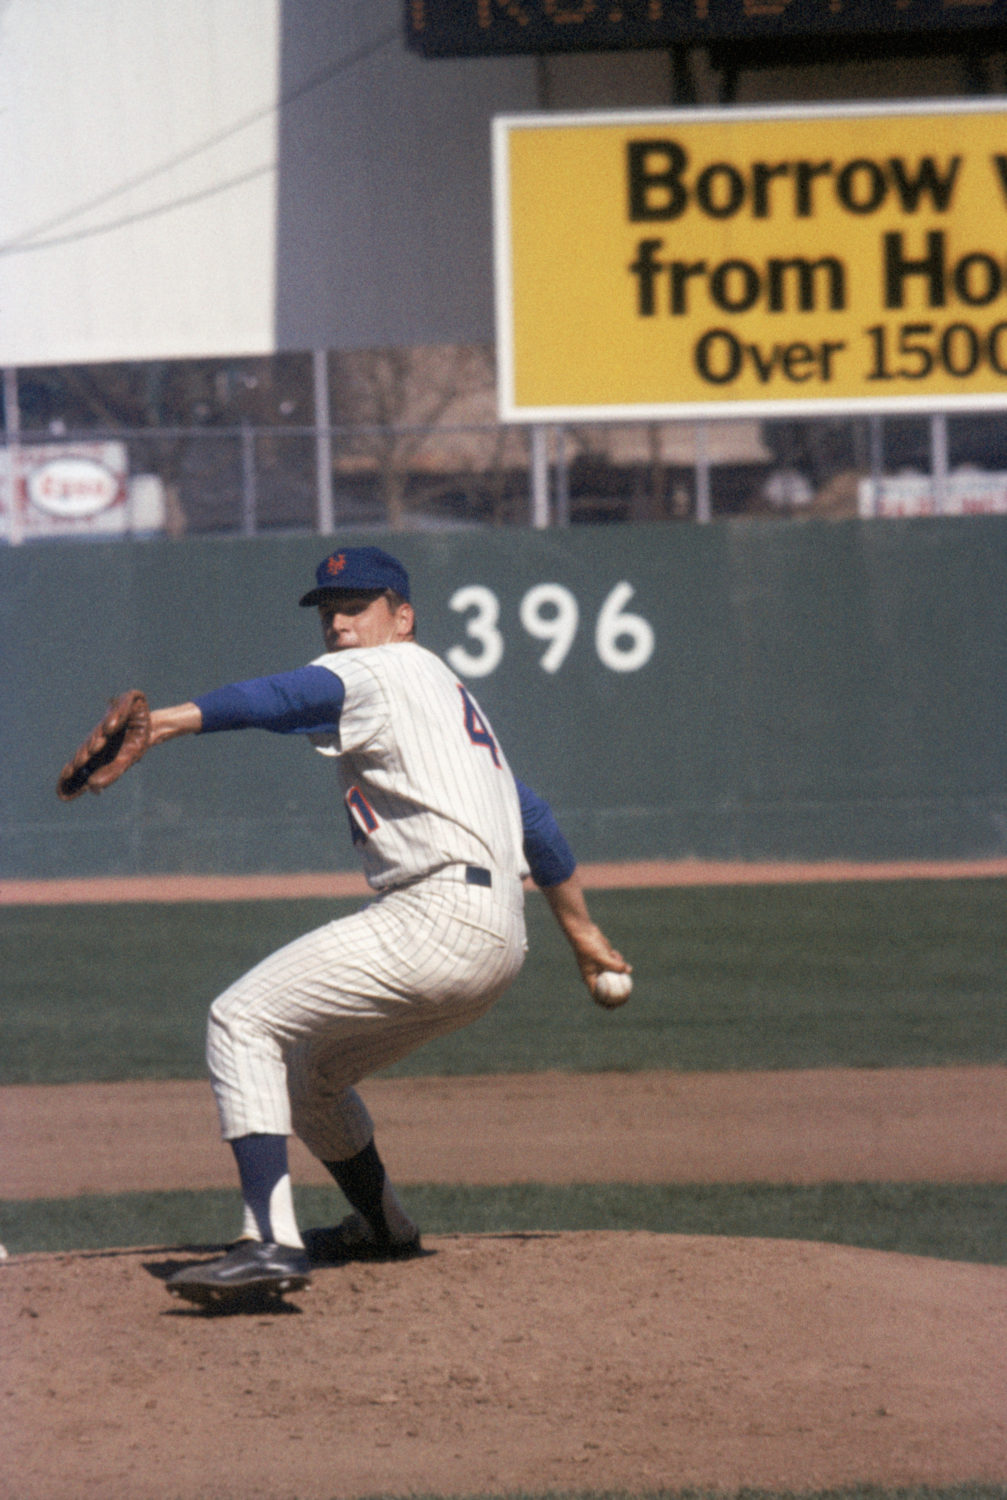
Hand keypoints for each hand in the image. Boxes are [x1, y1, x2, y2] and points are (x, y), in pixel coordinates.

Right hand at [540, 872, 631, 1004]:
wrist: (583, 931)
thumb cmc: (589, 946)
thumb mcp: (602, 956)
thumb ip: (614, 964)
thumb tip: (628, 971)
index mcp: (590, 978)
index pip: (597, 996)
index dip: (606, 1004)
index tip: (616, 1007)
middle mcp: (595, 973)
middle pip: (608, 987)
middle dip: (618, 991)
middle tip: (628, 994)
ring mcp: (600, 965)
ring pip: (614, 973)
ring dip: (618, 969)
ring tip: (615, 958)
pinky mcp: (605, 956)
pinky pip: (615, 962)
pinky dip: (617, 958)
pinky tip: (613, 952)